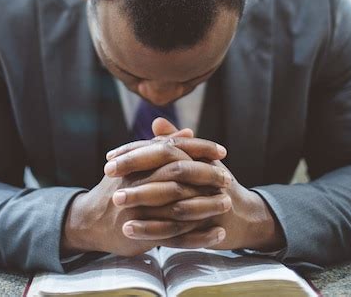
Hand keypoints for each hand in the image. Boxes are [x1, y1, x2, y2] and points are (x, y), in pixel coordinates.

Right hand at [62, 135, 227, 256]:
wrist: (88, 221)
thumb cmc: (117, 187)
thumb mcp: (137, 162)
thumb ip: (161, 146)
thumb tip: (189, 131)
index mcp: (138, 161)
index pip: (173, 149)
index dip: (200, 149)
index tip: (223, 151)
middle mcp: (137, 182)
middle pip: (178, 175)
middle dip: (207, 176)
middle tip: (228, 179)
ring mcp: (138, 209)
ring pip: (179, 206)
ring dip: (206, 205)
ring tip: (228, 204)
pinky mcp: (141, 233)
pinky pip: (175, 236)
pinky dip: (198, 236)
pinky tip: (217, 234)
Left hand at [106, 118, 284, 251]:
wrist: (242, 216)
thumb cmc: (213, 184)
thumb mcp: (197, 160)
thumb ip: (175, 142)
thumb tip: (156, 121)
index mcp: (197, 158)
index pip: (164, 149)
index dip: (136, 152)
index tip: (110, 157)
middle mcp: (203, 176)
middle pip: (168, 169)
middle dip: (136, 170)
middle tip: (107, 173)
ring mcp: (206, 202)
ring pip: (170, 199)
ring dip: (141, 198)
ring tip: (114, 200)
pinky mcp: (205, 227)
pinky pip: (175, 230)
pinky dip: (150, 230)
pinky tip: (128, 229)